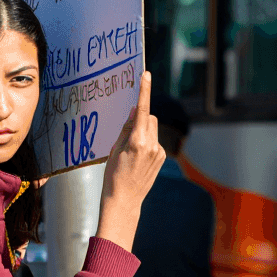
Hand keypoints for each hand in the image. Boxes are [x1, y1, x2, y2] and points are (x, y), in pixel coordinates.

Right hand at [96, 72, 165, 250]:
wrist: (124, 200)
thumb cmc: (114, 175)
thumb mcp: (114, 149)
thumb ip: (127, 128)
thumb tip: (136, 110)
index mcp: (137, 141)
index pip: (143, 110)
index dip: (144, 91)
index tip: (146, 75)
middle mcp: (152, 145)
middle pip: (150, 118)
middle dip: (141, 118)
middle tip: (128, 133)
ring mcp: (160, 152)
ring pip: (153, 129)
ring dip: (144, 131)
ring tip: (132, 150)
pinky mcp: (162, 157)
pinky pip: (155, 141)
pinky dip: (147, 142)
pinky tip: (138, 158)